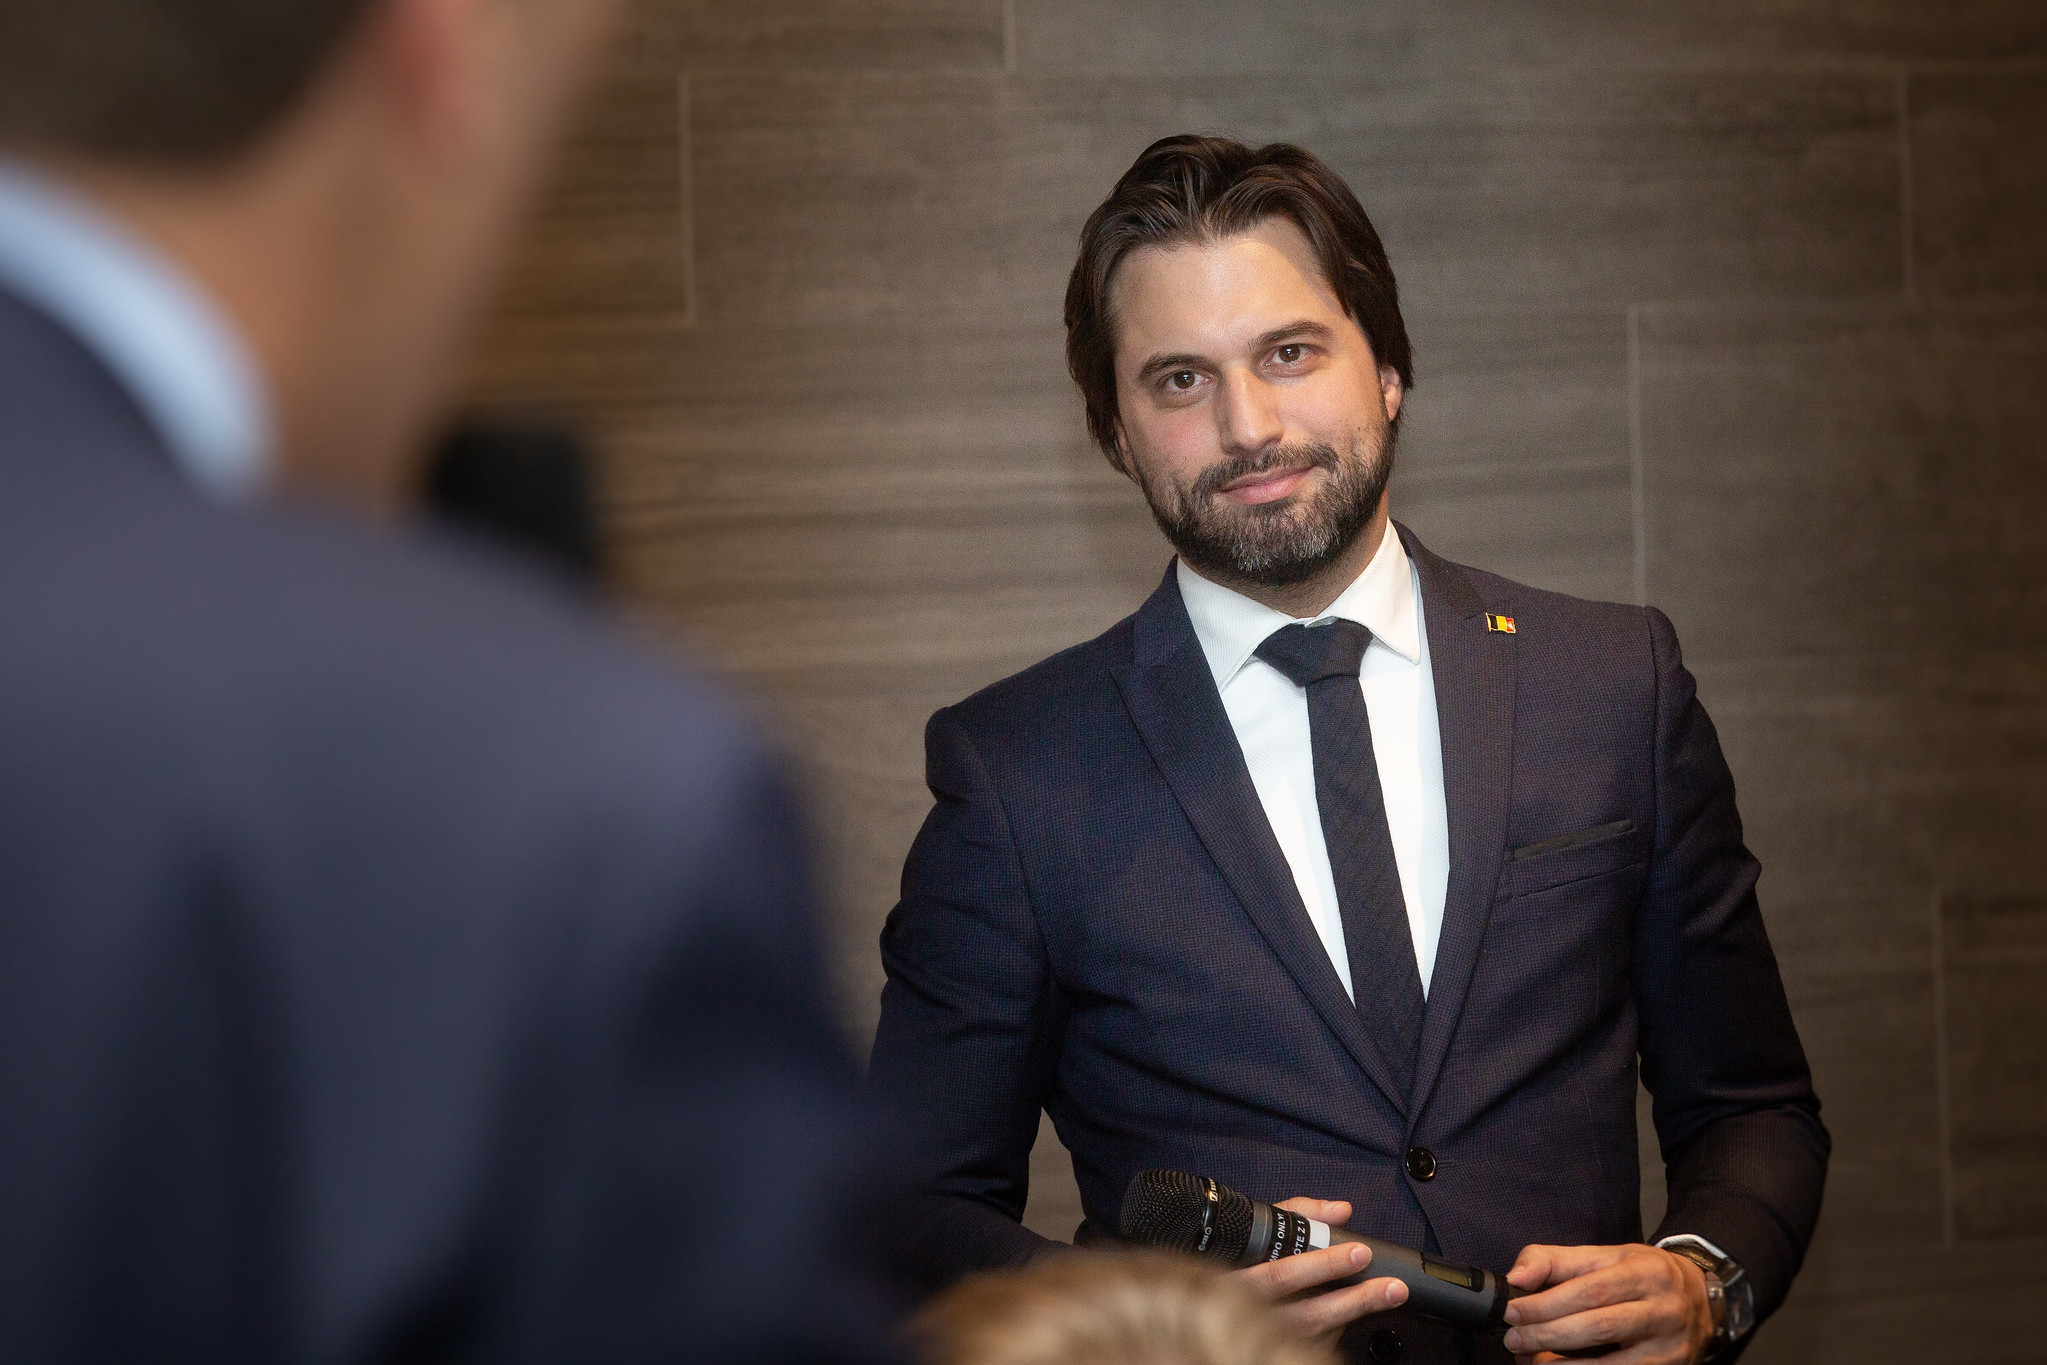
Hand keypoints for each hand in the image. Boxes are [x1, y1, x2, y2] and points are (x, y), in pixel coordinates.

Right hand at [1229, 1198, 1408, 1343]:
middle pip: (1307, 1312)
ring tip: (1389, 1295)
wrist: (1211, 1306)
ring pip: (1317, 1332)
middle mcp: (1252, 1314)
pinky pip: (1316, 1342)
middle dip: (1353, 1297)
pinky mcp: (1282, 1350)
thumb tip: (1339, 1211)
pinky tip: (1359, 1311)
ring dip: (1357, 1313)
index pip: (1282, 1274)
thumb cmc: (1240, 1259)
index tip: (1358, 1251)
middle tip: (1387, 1283)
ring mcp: (1268, 1337)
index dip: (1323, 1265)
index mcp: (1240, 1278)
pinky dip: (1339, 1327)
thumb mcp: (1259, 1229)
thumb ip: (1297, 1215)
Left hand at [1501, 1243, 1713, 1364]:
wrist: (1702, 1300)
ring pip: (1610, 1363)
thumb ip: (1556, 1261)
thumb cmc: (1643, 1275)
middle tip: (1514, 1340)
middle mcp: (1663, 1309)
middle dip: (1548, 1335)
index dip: (1546, 1304)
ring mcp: (1669, 1346)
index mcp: (1645, 1272)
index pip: (1588, 1290)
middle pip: (1598, 1327)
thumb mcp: (1606, 1256)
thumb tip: (1516, 1277)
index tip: (1512, 1312)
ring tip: (1531, 1360)